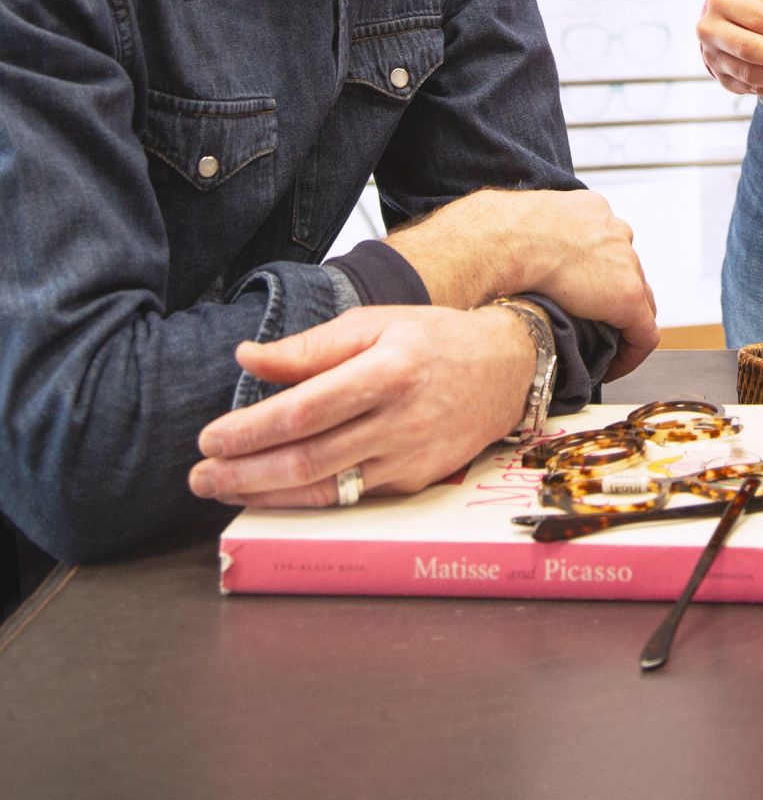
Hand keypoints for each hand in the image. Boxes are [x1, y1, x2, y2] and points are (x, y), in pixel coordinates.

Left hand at [188, 304, 534, 509]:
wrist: (502, 370)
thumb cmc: (431, 339)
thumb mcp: (374, 323)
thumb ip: (309, 347)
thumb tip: (247, 357)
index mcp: (388, 370)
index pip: (307, 408)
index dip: (253, 429)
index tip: (209, 437)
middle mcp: (399, 420)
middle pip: (309, 457)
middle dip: (244, 472)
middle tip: (199, 475)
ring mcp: (407, 459)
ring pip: (324, 488)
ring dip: (264, 494)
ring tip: (222, 488)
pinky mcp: (410, 483)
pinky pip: (347, 496)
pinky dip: (301, 500)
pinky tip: (269, 494)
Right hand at [493, 188, 658, 380]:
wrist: (508, 240)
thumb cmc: (498, 233)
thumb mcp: (520, 224)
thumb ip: (531, 236)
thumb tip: (512, 254)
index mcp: (590, 211)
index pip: (606, 244)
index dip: (596, 273)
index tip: (579, 294)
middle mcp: (613, 231)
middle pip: (626, 270)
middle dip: (612, 297)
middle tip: (591, 325)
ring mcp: (625, 263)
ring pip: (638, 300)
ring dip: (622, 324)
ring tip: (602, 348)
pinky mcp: (628, 297)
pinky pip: (643, 333)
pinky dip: (631, 353)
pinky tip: (611, 368)